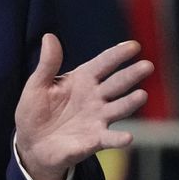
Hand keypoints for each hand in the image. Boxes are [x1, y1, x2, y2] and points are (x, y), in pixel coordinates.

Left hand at [14, 34, 152, 179]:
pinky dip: (118, 138)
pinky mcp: (93, 140)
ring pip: (118, 108)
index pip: (103, 64)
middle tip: (147, 66)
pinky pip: (109, 139)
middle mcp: (95, 98)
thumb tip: (48, 36)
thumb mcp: (37, 84)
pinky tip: (128, 137)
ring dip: (129, 103)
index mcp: (82, 80)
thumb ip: (48, 63)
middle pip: (116, 84)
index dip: (117, 54)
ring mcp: (97, 119)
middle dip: (131, 75)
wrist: (31, 143)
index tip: (133, 46)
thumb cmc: (35, 110)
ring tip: (142, 95)